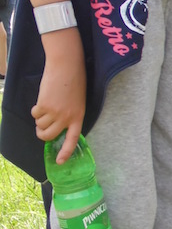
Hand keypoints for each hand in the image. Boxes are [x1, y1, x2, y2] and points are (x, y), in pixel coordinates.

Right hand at [31, 29, 85, 162]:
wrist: (67, 66)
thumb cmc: (74, 81)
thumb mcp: (77, 101)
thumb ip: (69, 114)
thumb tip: (57, 126)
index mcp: (78, 117)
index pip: (73, 139)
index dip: (66, 152)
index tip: (60, 162)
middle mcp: (67, 118)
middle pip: (49, 136)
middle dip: (42, 134)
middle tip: (40, 130)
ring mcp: (55, 113)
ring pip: (40, 125)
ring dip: (39, 118)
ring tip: (46, 106)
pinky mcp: (44, 106)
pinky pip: (35, 114)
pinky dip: (35, 109)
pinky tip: (43, 98)